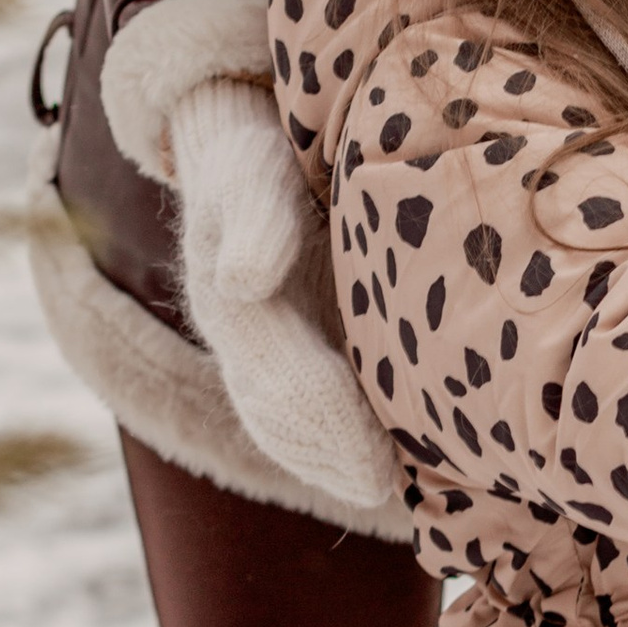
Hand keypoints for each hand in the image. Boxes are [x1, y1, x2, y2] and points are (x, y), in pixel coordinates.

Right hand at [167, 76, 404, 516]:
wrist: (240, 131)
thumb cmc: (260, 145)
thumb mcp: (252, 162)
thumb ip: (254, 213)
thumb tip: (245, 278)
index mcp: (229, 295)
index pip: (277, 376)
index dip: (327, 423)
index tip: (375, 471)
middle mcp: (240, 331)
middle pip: (278, 414)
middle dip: (332, 457)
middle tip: (388, 492)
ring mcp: (259, 341)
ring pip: (285, 420)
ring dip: (332, 461)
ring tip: (393, 494)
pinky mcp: (288, 338)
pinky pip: (304, 404)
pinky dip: (340, 439)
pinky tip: (398, 461)